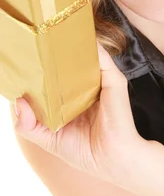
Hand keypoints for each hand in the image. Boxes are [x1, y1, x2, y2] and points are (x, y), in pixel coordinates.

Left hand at [11, 40, 141, 184]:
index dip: (39, 71)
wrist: (112, 160)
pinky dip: (90, 47)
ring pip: (84, 56)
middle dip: (52, 55)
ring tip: (52, 36)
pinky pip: (101, 57)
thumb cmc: (85, 152)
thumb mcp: (47, 139)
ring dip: (69, 45)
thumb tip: (18, 100)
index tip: (23, 63)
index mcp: (73, 100)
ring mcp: (102, 82)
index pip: (55, 78)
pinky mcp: (114, 80)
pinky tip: (75, 39)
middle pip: (68, 64)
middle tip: (34, 46)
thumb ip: (28, 124)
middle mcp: (88, 88)